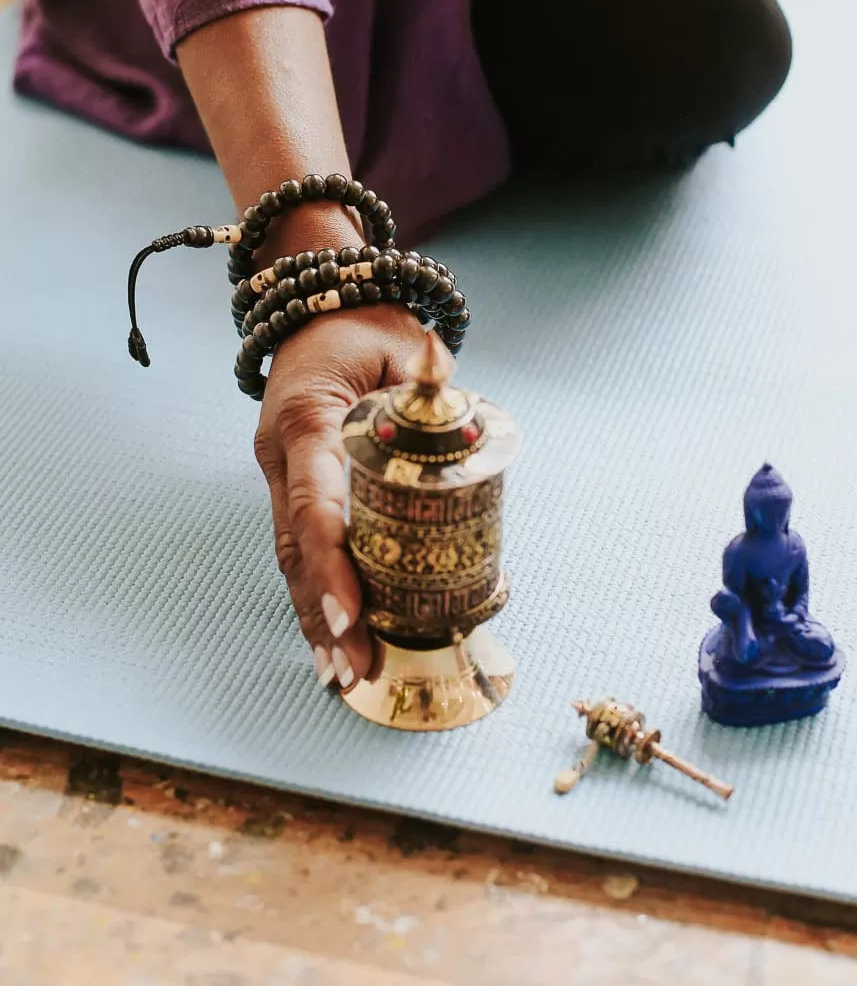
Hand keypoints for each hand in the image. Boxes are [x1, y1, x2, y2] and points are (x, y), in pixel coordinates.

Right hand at [253, 303, 426, 690]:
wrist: (321, 309)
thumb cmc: (363, 328)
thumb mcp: (397, 340)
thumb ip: (420, 370)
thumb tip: (445, 379)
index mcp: (305, 419)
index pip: (314, 500)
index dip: (331, 559)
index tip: (352, 613)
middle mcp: (282, 455)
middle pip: (297, 546)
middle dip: (324, 612)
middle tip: (357, 669)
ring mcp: (282, 475)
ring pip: (293, 557)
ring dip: (317, 617)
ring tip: (348, 676)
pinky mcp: (295, 488)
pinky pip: (302, 549)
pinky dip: (318, 596)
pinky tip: (336, 645)